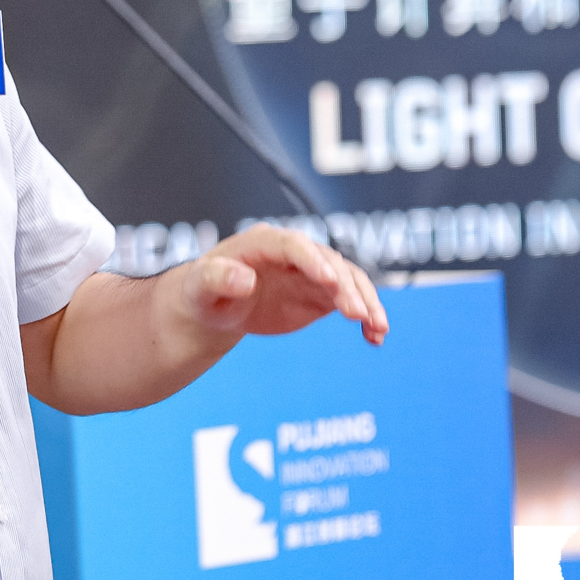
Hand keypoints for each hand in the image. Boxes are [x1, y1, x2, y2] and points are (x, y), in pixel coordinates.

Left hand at [175, 224, 386, 345]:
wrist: (215, 307)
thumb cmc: (204, 292)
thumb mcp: (201, 286)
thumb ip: (217, 278)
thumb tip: (244, 279)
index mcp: (262, 242)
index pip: (294, 246)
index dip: (313, 261)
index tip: (330, 281)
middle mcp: (294, 252)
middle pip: (328, 262)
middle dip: (345, 286)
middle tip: (358, 315)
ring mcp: (311, 272)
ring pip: (347, 279)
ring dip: (365, 301)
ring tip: (378, 329)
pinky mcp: (320, 293)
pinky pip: (350, 300)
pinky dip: (365, 316)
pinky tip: (374, 337)